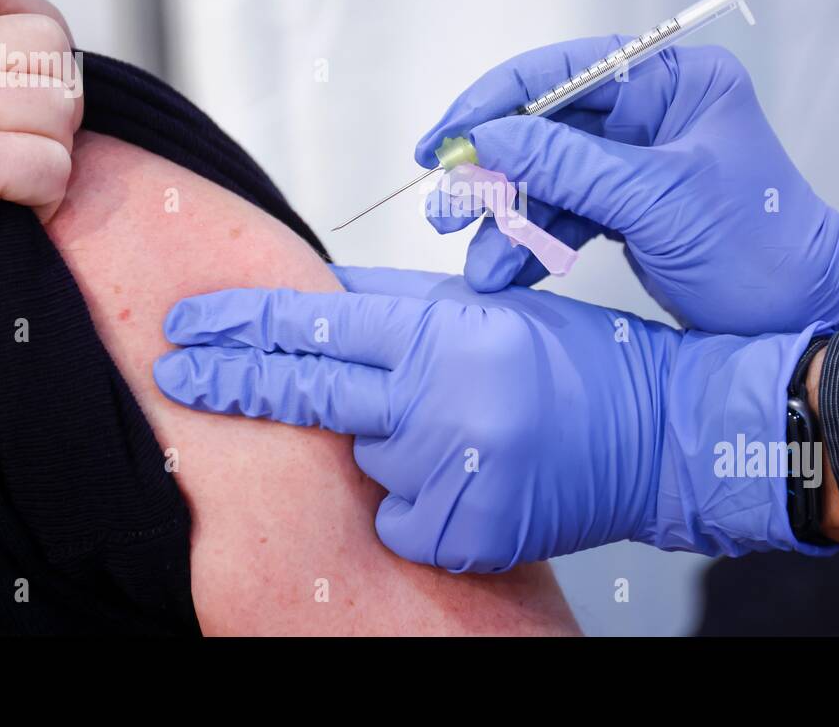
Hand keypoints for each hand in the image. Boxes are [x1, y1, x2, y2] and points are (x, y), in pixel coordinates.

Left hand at [154, 265, 828, 570]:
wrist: (660, 435)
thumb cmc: (578, 363)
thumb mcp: (485, 311)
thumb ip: (396, 308)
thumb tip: (315, 304)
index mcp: (449, 337)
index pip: (317, 328)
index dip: (243, 325)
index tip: (190, 325)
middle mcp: (445, 405)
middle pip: (310, 392)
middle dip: (233, 380)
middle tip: (178, 369)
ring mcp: (455, 476)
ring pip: (366, 461)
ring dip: (385, 445)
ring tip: (458, 429)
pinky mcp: (469, 533)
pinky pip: (400, 520)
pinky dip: (415, 501)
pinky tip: (465, 476)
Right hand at [416, 40, 838, 333]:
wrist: (806, 317)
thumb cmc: (762, 249)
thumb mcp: (659, 201)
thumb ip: (569, 166)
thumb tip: (487, 139)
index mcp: (675, 81)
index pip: (567, 71)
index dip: (495, 102)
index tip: (445, 140)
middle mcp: (653, 112)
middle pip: (547, 127)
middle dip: (494, 172)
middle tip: (445, 207)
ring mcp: (638, 162)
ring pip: (548, 178)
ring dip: (507, 220)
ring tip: (475, 262)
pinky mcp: (629, 208)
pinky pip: (564, 215)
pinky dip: (532, 244)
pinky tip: (504, 270)